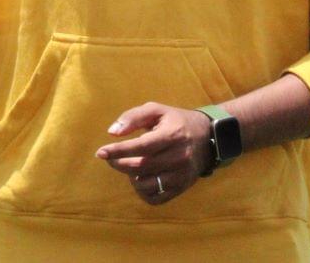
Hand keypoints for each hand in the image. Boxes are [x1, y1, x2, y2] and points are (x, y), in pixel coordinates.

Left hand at [94, 103, 215, 205]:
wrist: (208, 138)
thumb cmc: (176, 121)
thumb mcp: (156, 110)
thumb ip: (133, 117)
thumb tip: (112, 132)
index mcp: (172, 135)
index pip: (141, 147)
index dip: (118, 151)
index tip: (100, 153)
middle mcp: (179, 157)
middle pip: (140, 167)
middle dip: (119, 163)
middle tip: (111, 158)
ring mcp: (181, 175)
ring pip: (146, 185)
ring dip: (130, 177)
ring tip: (131, 165)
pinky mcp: (181, 188)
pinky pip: (155, 198)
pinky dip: (142, 191)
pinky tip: (141, 178)